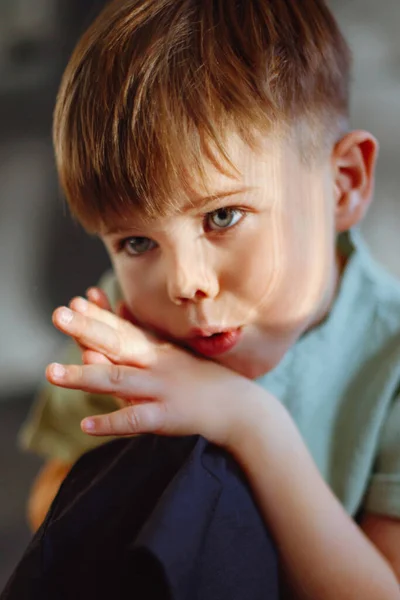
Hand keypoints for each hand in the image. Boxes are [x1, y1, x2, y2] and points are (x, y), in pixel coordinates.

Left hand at [46, 298, 273, 448]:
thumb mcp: (174, 350)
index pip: (122, 327)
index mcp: (156, 348)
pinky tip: (86, 425)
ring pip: (119, 379)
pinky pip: (136, 420)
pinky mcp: (167, 416)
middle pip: (117, 343)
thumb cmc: (202, 377)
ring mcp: (160, 389)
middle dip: (87, 328)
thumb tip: (116, 306)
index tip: (74, 302)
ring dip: (85, 375)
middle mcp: (156, 363)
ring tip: (52, 373)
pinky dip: (111, 423)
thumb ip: (143, 330)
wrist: (239, 408)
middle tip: (59, 316)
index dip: (97, 314)